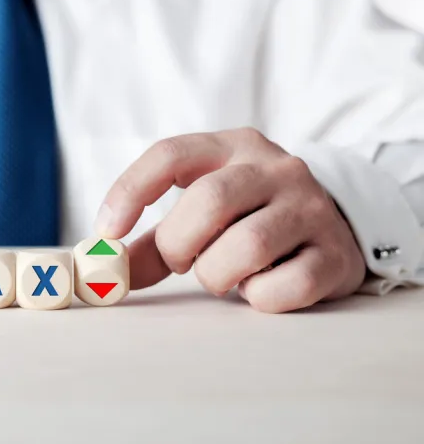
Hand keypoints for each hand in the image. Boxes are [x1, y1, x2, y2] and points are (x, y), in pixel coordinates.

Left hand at [95, 128, 366, 312]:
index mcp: (234, 146)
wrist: (336, 228)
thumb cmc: (250, 218)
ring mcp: (311, 208)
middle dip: (179, 243)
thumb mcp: (204, 212)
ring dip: (217, 274)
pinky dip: (259, 297)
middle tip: (181, 261)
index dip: (130, 191)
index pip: (170, 154)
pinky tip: (261, 286)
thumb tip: (107, 270)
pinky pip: (283, 286)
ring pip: (247, 245)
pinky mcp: (335, 254)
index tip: (107, 232)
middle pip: (209, 200)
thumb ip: (155, 239)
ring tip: (224, 274)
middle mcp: (276, 169)